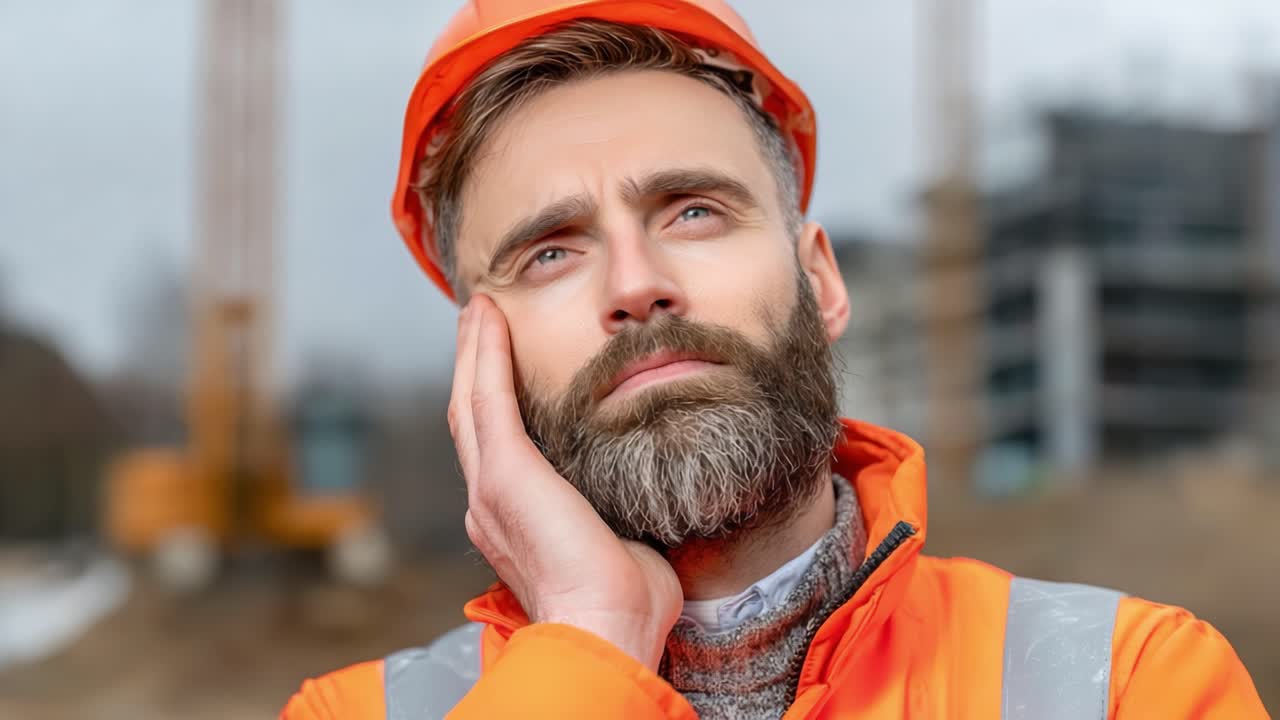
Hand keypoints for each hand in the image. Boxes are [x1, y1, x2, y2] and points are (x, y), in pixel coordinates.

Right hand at [448, 295, 681, 669]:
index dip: (496, 405)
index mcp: (514, 523)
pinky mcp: (504, 473)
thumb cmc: (626, 603)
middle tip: (478, 324)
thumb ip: (623, 513)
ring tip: (479, 312)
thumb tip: (654, 496)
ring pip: (470, 400)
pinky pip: (487, 396)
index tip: (504, 367)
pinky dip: (484, 353)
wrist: (606, 628)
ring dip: (473, 351)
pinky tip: (488, 319)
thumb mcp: (623, 541)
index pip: (499, 448)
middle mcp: (490, 504)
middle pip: (473, 418)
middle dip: (473, 367)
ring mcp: (490, 487)